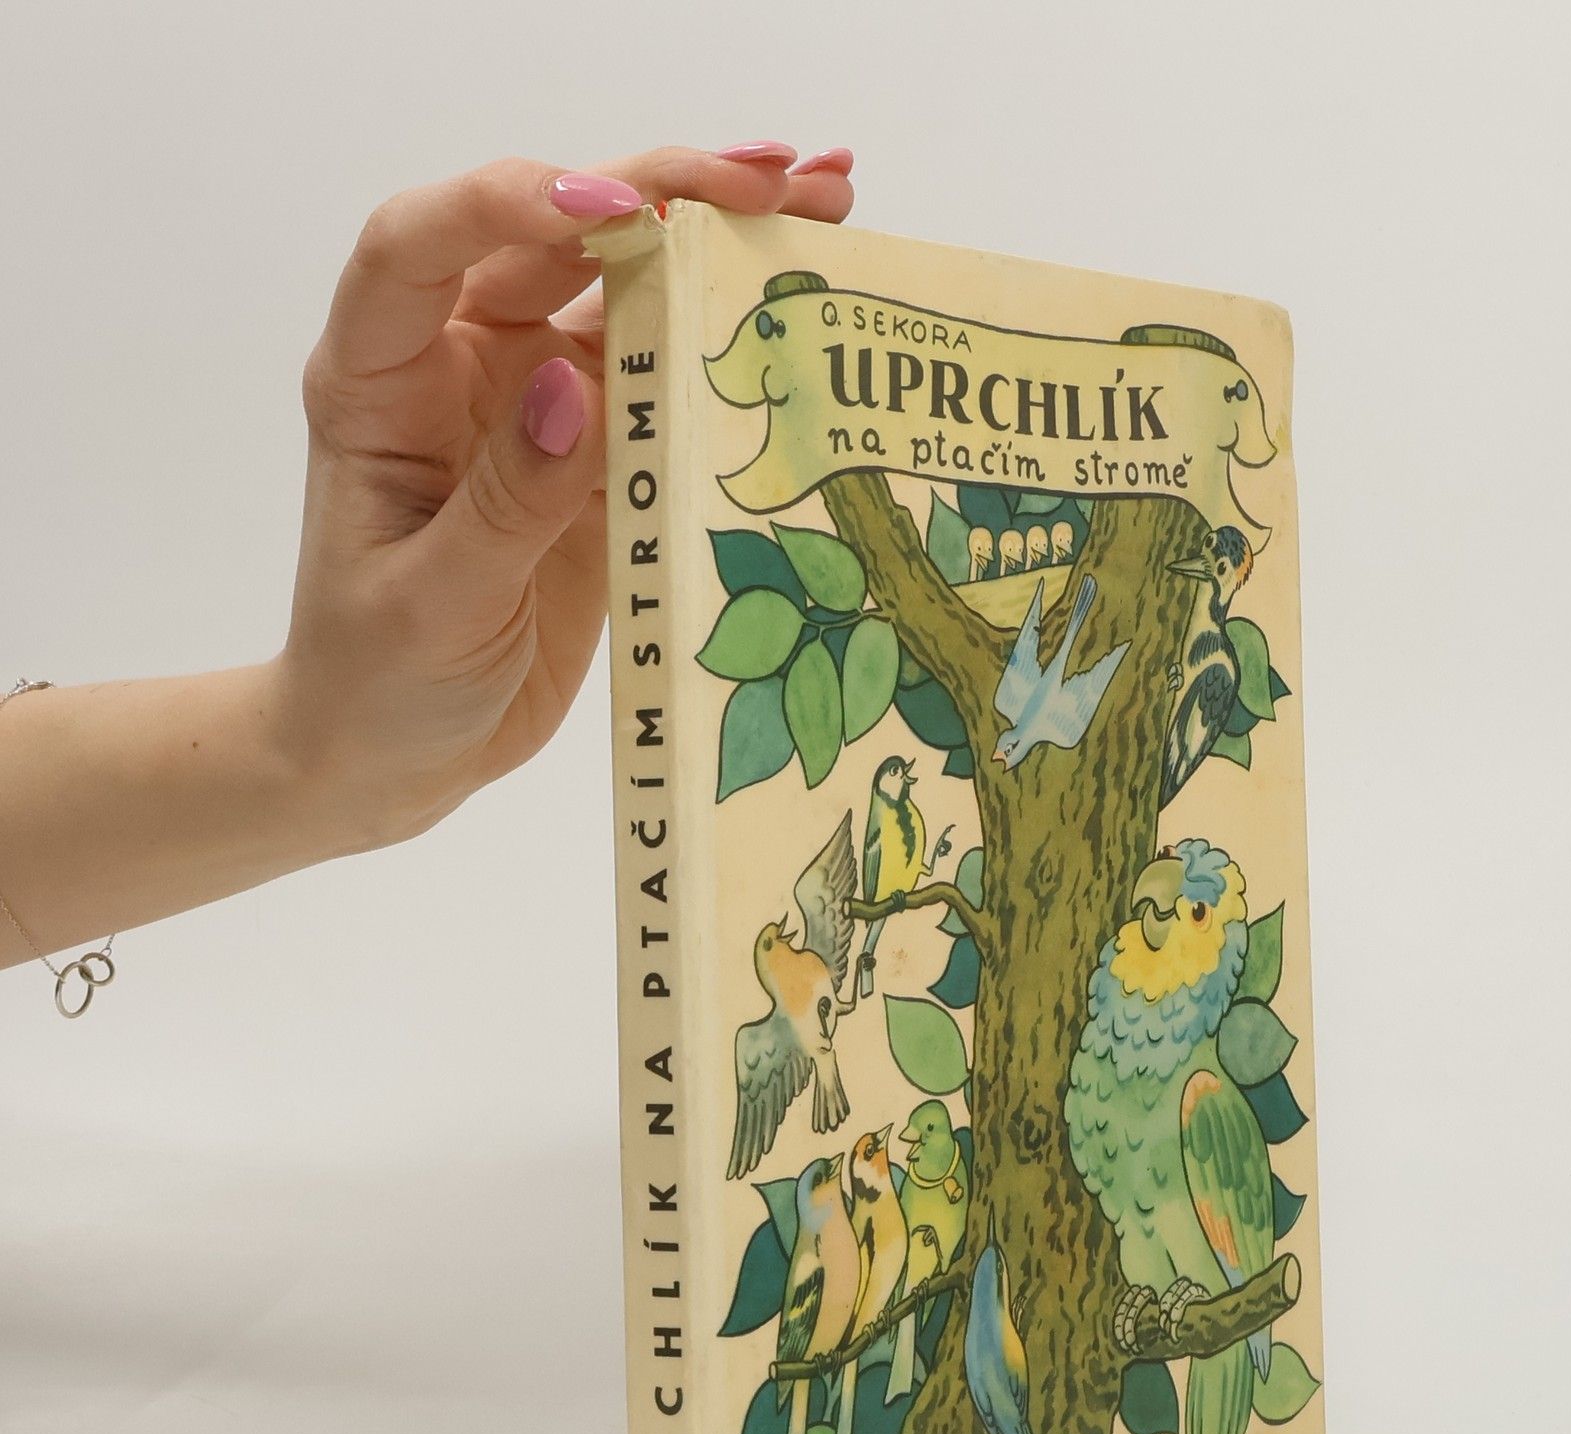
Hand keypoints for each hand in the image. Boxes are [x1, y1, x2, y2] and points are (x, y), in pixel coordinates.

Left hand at [275, 145, 854, 848]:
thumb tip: (571, 387)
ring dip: (722, 247)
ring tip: (829, 208)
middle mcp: (464, 364)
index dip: (511, 202)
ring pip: (630, 297)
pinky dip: (739, 354)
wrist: (397, 755)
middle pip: (557, 239)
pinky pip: (673, 387)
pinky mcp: (603, 460)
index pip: (426, 243)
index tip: (612, 214)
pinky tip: (814, 319)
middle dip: (663, 193)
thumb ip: (504, 501)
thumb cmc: (377, 679)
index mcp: (384, 380)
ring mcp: (541, 407)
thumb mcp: (432, 603)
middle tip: (777, 177)